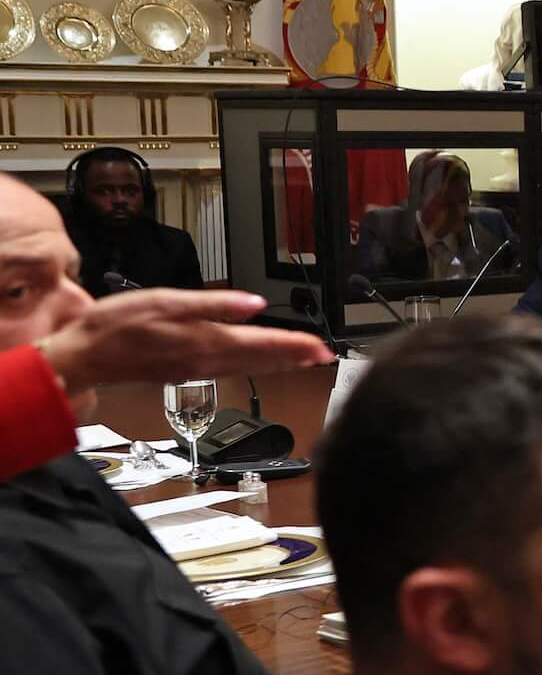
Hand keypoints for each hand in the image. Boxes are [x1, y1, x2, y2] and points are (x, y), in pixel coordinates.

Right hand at [37, 289, 332, 413]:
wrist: (84, 356)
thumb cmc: (118, 326)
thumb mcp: (167, 302)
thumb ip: (214, 304)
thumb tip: (254, 305)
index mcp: (207, 342)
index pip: (263, 345)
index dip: (296, 346)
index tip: (322, 348)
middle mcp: (207, 362)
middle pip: (262, 360)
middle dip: (295, 357)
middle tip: (324, 356)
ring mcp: (196, 370)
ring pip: (248, 367)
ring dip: (278, 363)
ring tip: (302, 359)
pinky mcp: (185, 372)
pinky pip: (230, 369)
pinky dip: (251, 364)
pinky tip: (257, 360)